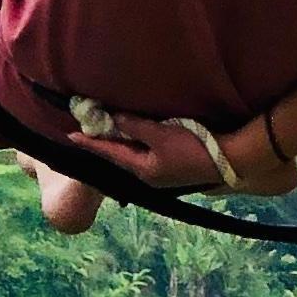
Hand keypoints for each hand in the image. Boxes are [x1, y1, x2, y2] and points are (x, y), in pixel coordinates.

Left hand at [80, 109, 292, 198]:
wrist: (227, 161)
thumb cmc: (193, 148)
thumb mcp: (162, 135)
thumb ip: (136, 127)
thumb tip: (113, 120)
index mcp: (142, 169)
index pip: (109, 153)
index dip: (90, 143)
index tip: (69, 135)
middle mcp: (147, 176)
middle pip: (119, 157)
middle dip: (103, 144)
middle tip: (85, 130)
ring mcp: (160, 175)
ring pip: (131, 157)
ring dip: (119, 144)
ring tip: (106, 133)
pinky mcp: (171, 170)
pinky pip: (144, 156)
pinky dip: (135, 145)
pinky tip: (135, 139)